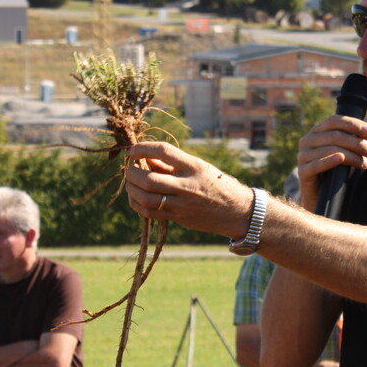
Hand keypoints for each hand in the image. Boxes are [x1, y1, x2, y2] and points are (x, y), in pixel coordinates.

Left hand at [125, 142, 252, 238]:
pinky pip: (150, 213)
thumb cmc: (216, 184)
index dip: (143, 148)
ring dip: (131, 189)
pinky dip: (137, 204)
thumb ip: (171, 164)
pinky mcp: (178, 218)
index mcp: (194, 167)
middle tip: (129, 168)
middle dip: (131, 173)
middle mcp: (187, 186)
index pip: (163, 151)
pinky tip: (136, 197)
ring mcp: (182, 204)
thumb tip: (144, 159)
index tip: (132, 150)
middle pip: (149, 179)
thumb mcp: (199, 167)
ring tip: (131, 182)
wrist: (237, 212)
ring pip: (145, 198)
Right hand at [297, 116, 366, 209]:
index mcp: (318, 130)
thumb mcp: (353, 153)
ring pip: (329, 149)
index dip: (352, 124)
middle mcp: (308, 139)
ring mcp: (303, 155)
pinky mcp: (302, 171)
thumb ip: (364, 140)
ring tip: (365, 163)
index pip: (334, 120)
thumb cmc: (337, 170)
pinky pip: (316, 164)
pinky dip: (329, 160)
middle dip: (356, 143)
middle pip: (334, 135)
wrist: (321, 196)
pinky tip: (341, 159)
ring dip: (351, 155)